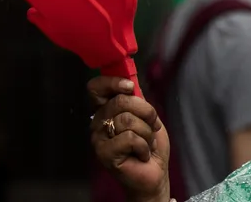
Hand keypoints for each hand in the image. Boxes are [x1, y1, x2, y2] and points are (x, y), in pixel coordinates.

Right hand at [89, 76, 170, 201]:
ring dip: (147, 132)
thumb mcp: (146, 115)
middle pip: (120, 101)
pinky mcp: (104, 154)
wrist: (155, 172)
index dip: (111, 82)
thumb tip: (129, 79)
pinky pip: (129, 138)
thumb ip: (136, 97)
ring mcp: (99, 139)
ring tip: (145, 143)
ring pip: (128, 120)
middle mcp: (99, 122)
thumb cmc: (150, 144)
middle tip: (152, 125)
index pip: (95, 88)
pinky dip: (143, 146)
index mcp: (106, 110)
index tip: (129, 87)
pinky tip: (141, 154)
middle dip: (146, 112)